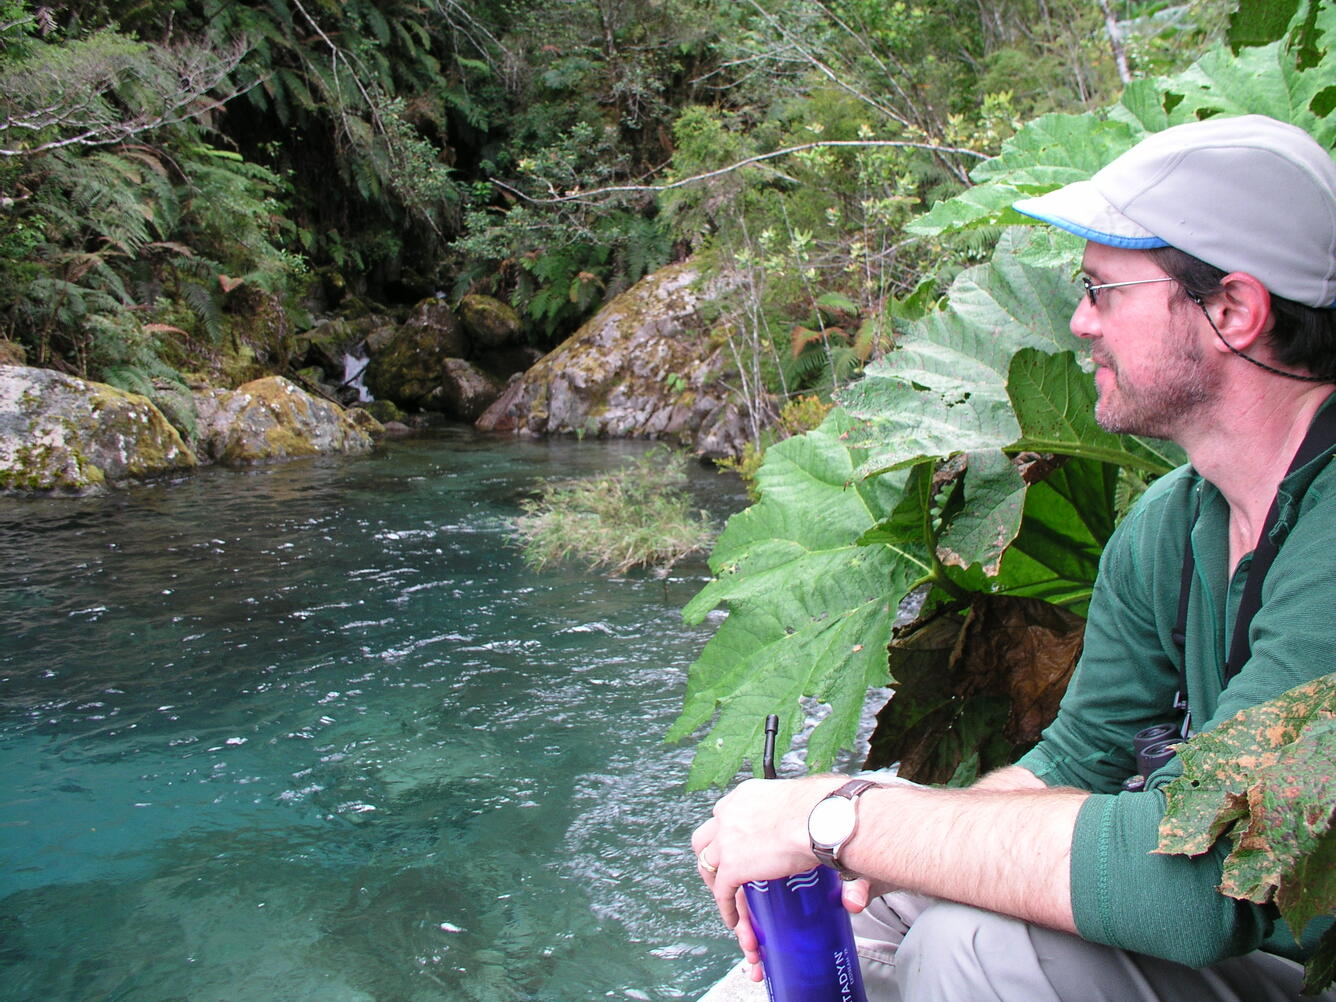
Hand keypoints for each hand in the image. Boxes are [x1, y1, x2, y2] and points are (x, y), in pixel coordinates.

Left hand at [691, 775, 846, 928]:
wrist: (817, 818)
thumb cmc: (822, 809)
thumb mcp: (803, 809)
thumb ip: (811, 829)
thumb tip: (838, 863)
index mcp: (745, 797)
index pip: (728, 819)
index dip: (731, 838)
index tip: (743, 850)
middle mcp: (730, 814)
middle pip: (707, 840)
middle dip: (711, 858)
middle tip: (725, 876)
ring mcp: (726, 840)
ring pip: (708, 866)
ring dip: (716, 885)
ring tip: (730, 901)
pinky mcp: (731, 866)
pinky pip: (722, 892)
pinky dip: (728, 909)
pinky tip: (737, 921)